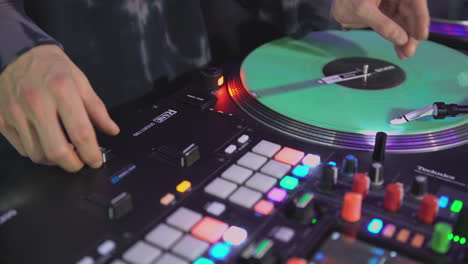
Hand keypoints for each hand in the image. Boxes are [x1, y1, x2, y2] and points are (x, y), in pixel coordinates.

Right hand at [0, 45, 119, 171]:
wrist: (15, 53)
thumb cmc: (51, 67)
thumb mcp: (80, 81)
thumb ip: (97, 108)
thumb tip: (112, 130)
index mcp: (62, 91)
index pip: (81, 133)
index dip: (91, 153)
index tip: (97, 160)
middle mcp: (37, 103)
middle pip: (56, 151)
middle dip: (73, 164)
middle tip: (81, 162)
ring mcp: (16, 113)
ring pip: (38, 155)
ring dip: (55, 161)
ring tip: (65, 152)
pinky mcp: (2, 120)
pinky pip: (23, 149)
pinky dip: (38, 152)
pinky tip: (46, 144)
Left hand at [332, 0, 429, 58]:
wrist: (334, 4)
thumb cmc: (346, 0)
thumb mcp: (363, 11)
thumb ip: (382, 24)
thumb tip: (401, 39)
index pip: (415, 2)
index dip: (421, 18)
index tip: (421, 36)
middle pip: (412, 13)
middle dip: (411, 33)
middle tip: (410, 51)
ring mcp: (393, 2)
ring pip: (405, 21)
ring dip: (406, 38)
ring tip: (405, 54)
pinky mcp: (388, 11)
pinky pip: (397, 24)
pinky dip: (398, 37)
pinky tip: (400, 49)